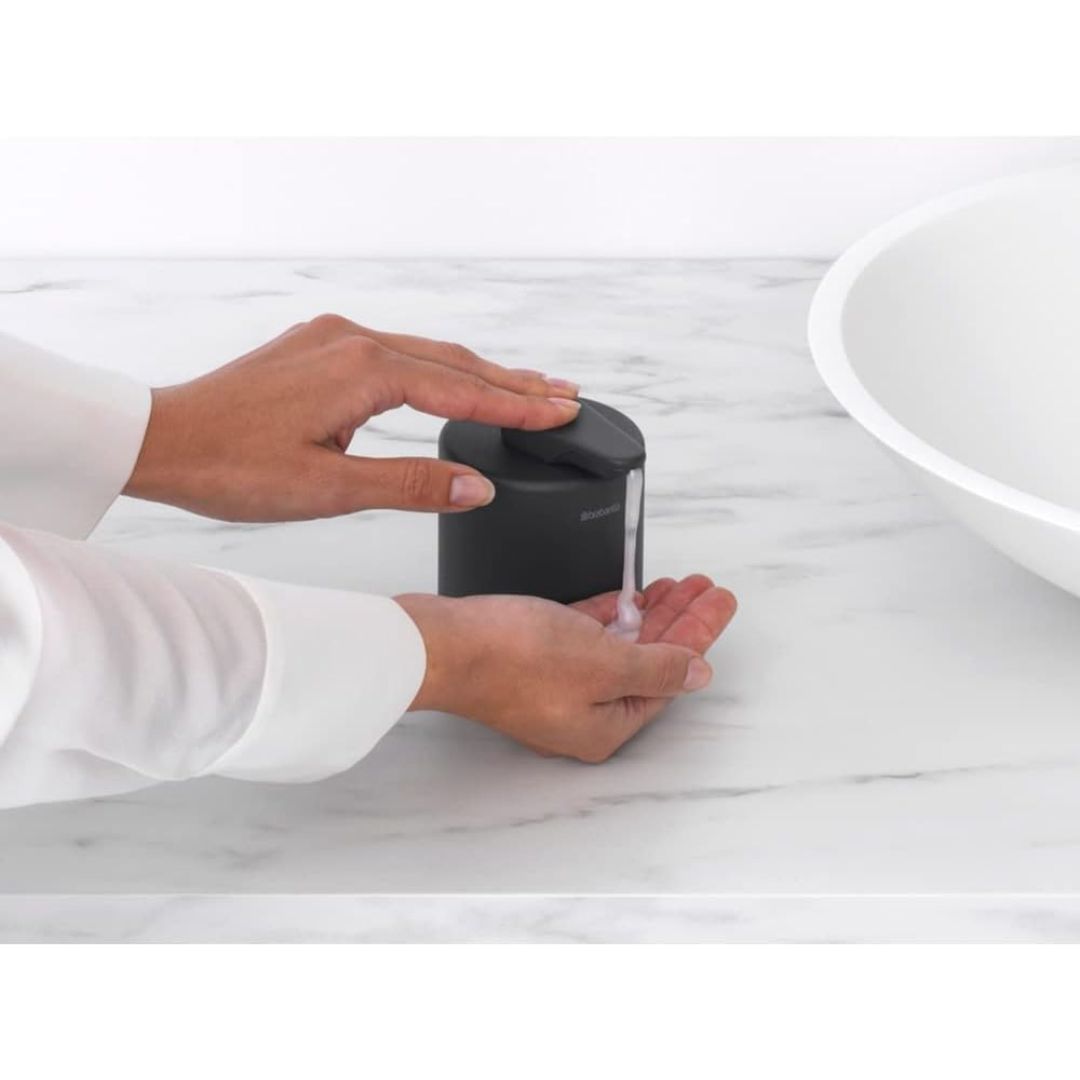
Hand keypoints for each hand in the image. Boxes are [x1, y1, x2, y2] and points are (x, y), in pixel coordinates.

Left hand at [124, 313, 580, 521]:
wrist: (162, 440)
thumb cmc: (231, 466)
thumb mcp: (330, 488)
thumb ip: (411, 483)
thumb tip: (477, 485)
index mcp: (362, 370)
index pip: (462, 389)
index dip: (517, 405)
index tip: (564, 412)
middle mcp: (352, 341)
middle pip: (454, 361)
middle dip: (513, 381)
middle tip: (565, 394)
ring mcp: (333, 338)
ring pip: (426, 353)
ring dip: (479, 372)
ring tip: (527, 387)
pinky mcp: (318, 346)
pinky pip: (396, 351)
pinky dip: (438, 368)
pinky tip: (453, 378)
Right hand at [396, 575, 735, 762]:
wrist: (441, 644)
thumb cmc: (511, 659)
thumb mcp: (603, 663)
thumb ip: (657, 667)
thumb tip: (696, 674)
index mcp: (605, 725)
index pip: (670, 677)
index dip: (699, 635)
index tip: (718, 601)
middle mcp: (583, 712)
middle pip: (649, 661)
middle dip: (681, 620)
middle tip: (705, 588)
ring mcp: (556, 687)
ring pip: (619, 646)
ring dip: (650, 613)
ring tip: (676, 584)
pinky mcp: (533, 660)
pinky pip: (585, 636)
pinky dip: (610, 615)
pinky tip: (628, 594)